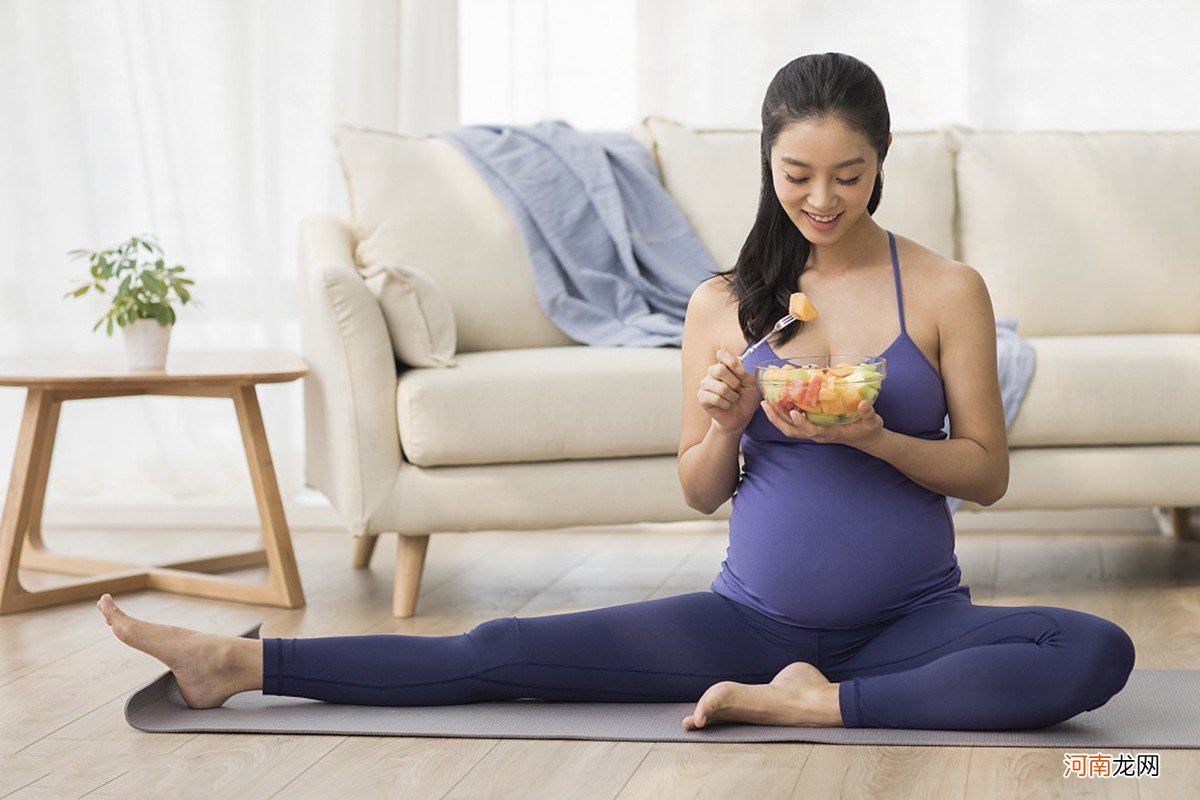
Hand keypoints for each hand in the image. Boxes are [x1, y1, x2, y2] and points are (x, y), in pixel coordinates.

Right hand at [697, 348, 760, 433]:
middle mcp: (712, 372)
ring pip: (720, 388)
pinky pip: (716, 399)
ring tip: (733, 399)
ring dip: (732, 396)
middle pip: (719, 370)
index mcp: (724, 365)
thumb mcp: (752, 384)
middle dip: (734, 383)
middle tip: (737, 389)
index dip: (732, 362)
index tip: (741, 373)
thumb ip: (746, 374)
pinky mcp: (702, 397)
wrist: (739, 417)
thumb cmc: (746, 399)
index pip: (721, 354)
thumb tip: (739, 368)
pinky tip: (726, 405)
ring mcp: (705, 384)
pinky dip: (726, 404)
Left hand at [761, 399, 884, 447]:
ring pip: (790, 429)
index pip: (812, 431)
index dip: (802, 424)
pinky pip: (794, 424)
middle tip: (766, 404)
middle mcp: (818, 435)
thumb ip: (868, 413)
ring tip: (766, 402)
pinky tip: (779, 402)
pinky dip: (784, 414)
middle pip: (792, 432)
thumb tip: (863, 404)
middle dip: (778, 420)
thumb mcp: (873, 421)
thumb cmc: (869, 429)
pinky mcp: (813, 427)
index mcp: (830, 434)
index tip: (794, 412)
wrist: (867, 438)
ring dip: (777, 417)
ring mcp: (814, 432)